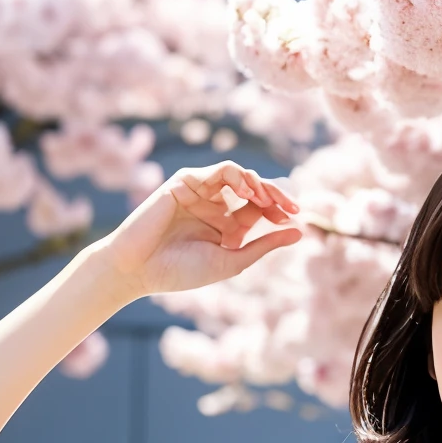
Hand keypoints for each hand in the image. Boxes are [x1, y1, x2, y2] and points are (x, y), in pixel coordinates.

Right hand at [95, 161, 300, 299]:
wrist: (141, 269)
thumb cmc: (182, 272)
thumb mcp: (232, 260)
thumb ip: (264, 245)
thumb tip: (300, 232)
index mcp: (227, 227)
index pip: (261, 209)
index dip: (281, 210)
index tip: (299, 218)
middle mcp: (216, 207)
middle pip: (254, 190)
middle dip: (275, 195)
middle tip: (291, 206)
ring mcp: (201, 192)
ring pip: (239, 176)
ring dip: (258, 184)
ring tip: (268, 200)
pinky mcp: (187, 181)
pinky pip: (219, 170)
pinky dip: (237, 177)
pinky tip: (246, 192)